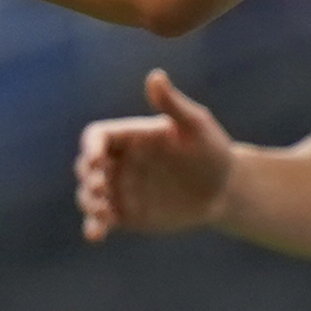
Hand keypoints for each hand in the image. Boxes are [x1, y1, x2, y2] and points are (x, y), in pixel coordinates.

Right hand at [76, 68, 235, 239]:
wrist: (224, 188)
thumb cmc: (212, 150)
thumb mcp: (196, 125)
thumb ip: (172, 104)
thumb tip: (155, 76)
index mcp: (130, 136)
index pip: (97, 137)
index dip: (91, 146)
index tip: (98, 159)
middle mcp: (120, 162)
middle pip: (86, 166)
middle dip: (87, 176)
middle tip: (101, 184)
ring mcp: (121, 189)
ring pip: (89, 195)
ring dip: (88, 202)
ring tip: (102, 211)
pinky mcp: (127, 214)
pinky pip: (103, 221)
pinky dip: (95, 227)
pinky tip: (96, 235)